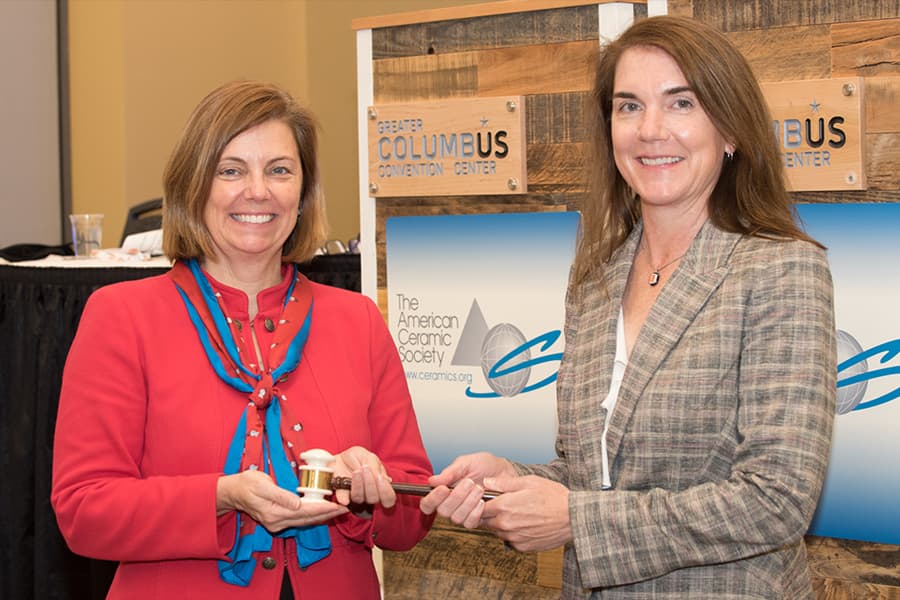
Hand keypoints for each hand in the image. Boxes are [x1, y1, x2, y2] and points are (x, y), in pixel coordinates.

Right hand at [216, 470, 347, 532]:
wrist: (233, 492)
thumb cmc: (247, 484)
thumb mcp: (262, 484)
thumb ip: (280, 495)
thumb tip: (297, 504)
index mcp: (274, 513)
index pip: (304, 511)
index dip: (322, 508)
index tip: (336, 505)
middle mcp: (277, 522)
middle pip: (307, 519)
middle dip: (326, 514)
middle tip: (344, 508)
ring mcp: (277, 523)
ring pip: (304, 521)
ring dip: (322, 516)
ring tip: (338, 511)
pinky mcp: (278, 520)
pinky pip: (299, 519)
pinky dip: (312, 516)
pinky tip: (322, 512)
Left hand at [330, 446, 395, 508]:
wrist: (341, 457)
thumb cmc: (358, 457)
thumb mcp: (369, 457)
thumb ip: (376, 468)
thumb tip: (387, 481)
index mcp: (380, 487)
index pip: (389, 498)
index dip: (386, 492)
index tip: (380, 478)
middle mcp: (369, 495)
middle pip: (374, 498)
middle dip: (370, 483)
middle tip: (366, 468)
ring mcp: (356, 496)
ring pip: (359, 498)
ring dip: (358, 485)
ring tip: (356, 471)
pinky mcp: (342, 496)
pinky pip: (343, 500)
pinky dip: (343, 498)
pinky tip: (344, 497)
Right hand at [419, 452, 515, 527]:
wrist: (503, 471)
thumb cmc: (484, 466)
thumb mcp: (466, 463)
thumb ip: (450, 472)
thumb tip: (432, 481)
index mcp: (443, 491)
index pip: (428, 504)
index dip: (432, 499)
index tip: (443, 489)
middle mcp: (451, 505)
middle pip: (443, 511)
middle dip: (456, 497)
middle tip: (469, 482)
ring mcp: (463, 513)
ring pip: (456, 518)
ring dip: (468, 503)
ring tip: (478, 488)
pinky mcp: (476, 519)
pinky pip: (470, 523)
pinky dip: (476, 512)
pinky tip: (482, 501)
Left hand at [479, 475, 572, 552]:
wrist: (573, 517)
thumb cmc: (553, 497)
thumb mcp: (528, 482)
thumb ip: (503, 483)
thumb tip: (486, 482)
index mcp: (504, 506)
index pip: (478, 507)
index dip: (480, 502)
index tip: (485, 499)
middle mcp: (505, 524)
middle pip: (486, 521)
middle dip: (489, 514)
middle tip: (503, 506)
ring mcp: (513, 537)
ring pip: (497, 532)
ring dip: (501, 524)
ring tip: (517, 514)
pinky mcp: (522, 547)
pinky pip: (510, 541)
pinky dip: (513, 534)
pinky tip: (524, 525)